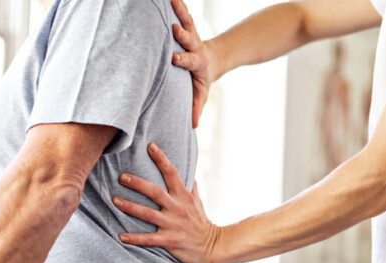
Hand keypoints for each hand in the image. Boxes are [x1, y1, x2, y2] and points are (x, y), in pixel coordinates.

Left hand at [114, 143, 219, 262]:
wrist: (212, 246)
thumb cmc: (201, 221)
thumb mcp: (197, 201)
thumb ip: (189, 185)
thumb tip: (187, 167)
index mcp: (184, 196)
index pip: (172, 173)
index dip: (161, 159)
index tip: (150, 146)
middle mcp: (178, 208)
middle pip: (155, 192)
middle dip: (137, 184)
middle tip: (121, 177)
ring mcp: (173, 225)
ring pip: (148, 214)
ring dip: (130, 207)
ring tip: (114, 201)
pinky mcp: (170, 241)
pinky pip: (149, 240)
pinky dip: (134, 238)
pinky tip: (120, 236)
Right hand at [171, 0, 217, 127]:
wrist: (213, 59)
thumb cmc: (201, 80)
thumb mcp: (201, 93)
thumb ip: (196, 107)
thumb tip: (193, 126)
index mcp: (197, 62)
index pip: (190, 60)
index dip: (183, 59)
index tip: (174, 58)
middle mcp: (194, 45)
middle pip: (188, 38)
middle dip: (182, 34)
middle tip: (174, 29)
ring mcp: (191, 34)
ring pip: (186, 20)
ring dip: (180, 11)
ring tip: (173, 0)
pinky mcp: (187, 26)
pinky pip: (182, 13)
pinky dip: (177, 4)